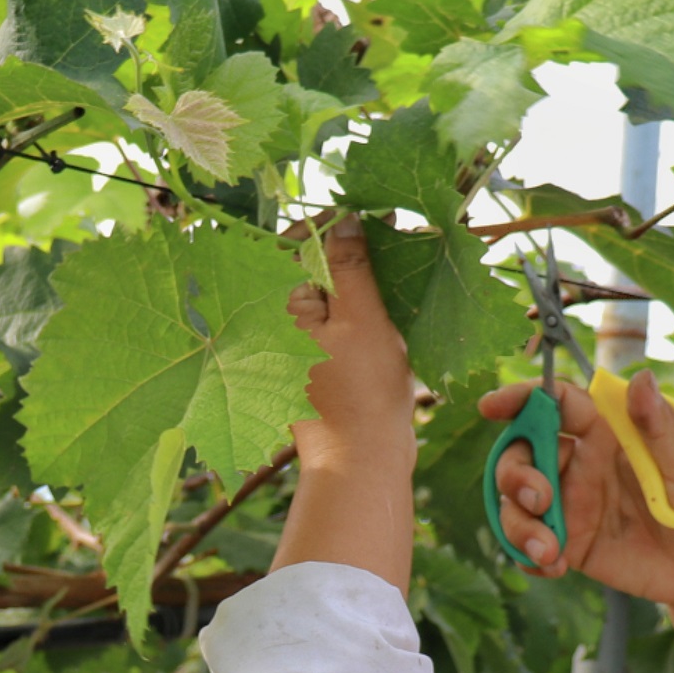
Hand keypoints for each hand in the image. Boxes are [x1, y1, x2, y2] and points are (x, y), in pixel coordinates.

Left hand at [288, 218, 416, 470]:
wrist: (361, 460)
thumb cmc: (360, 391)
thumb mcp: (361, 318)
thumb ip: (350, 266)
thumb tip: (345, 219)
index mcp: (276, 308)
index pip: (295, 246)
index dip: (334, 226)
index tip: (371, 212)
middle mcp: (275, 323)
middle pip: (311, 268)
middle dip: (351, 251)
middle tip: (392, 233)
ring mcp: (294, 344)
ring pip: (327, 295)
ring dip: (360, 278)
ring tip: (397, 263)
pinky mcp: (314, 362)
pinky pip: (334, 321)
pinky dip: (359, 307)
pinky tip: (389, 300)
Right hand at [482, 373, 673, 609]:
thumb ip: (658, 425)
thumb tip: (641, 378)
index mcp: (605, 432)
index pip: (553, 405)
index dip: (518, 399)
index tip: (491, 407)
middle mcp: (579, 463)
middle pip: (520, 453)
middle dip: (514, 474)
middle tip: (539, 500)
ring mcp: (569, 503)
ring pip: (515, 502)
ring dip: (519, 525)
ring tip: (549, 552)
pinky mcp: (567, 542)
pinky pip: (526, 542)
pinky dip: (526, 554)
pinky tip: (551, 568)